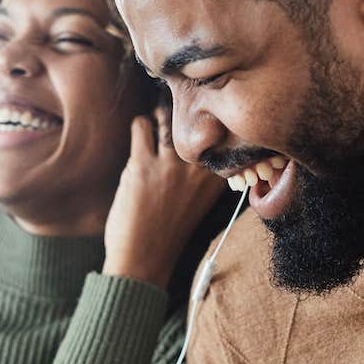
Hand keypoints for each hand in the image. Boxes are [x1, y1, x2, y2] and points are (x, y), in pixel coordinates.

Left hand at [102, 107, 225, 290]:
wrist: (143, 261)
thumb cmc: (171, 231)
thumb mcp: (200, 200)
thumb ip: (204, 174)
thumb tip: (202, 140)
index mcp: (217, 179)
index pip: (223, 133)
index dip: (213, 117)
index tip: (205, 109)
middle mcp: (198, 169)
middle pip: (196, 119)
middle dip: (185, 108)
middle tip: (178, 102)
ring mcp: (170, 166)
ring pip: (167, 117)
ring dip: (161, 115)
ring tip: (159, 119)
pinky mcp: (142, 166)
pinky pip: (141, 126)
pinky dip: (140, 126)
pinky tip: (140, 133)